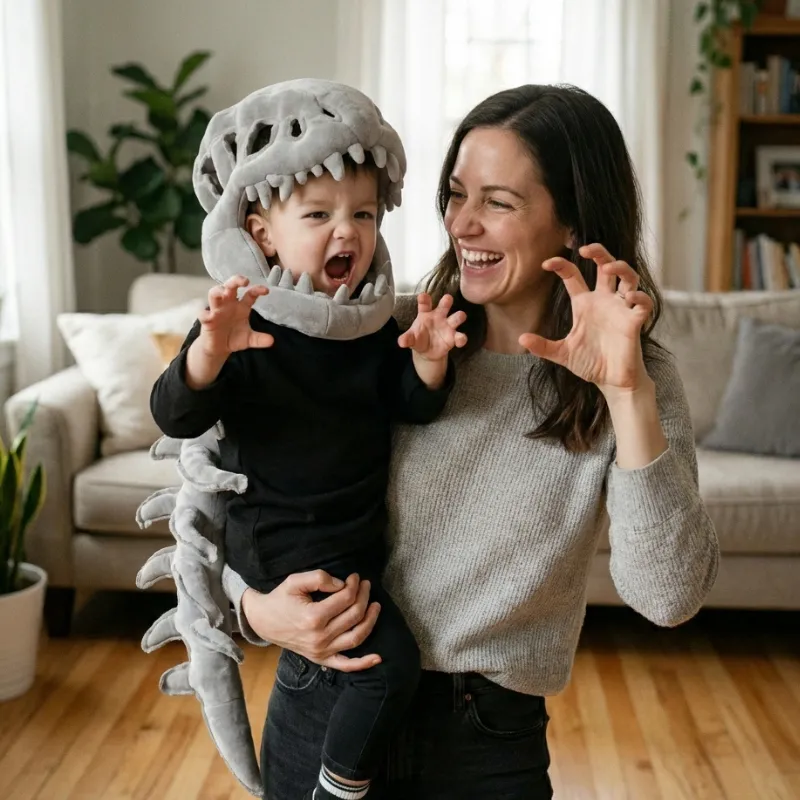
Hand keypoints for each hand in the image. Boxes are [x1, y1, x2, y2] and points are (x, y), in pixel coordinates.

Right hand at [198, 275, 272, 358]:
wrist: (219, 348)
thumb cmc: (234, 338)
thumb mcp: (249, 339)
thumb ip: (259, 339)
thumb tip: (271, 341)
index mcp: (241, 306)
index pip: (250, 294)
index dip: (257, 290)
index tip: (266, 290)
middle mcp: (229, 304)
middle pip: (230, 286)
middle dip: (236, 281)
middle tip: (244, 281)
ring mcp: (217, 310)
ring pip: (214, 294)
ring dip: (218, 291)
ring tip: (223, 292)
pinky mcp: (207, 320)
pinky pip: (203, 313)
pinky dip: (204, 313)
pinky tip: (208, 315)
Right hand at [241, 571, 381, 671]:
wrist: (263, 621)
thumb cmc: (280, 599)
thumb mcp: (295, 581)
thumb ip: (319, 578)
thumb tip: (342, 584)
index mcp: (313, 617)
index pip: (345, 599)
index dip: (354, 585)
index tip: (355, 577)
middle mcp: (319, 637)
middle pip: (354, 615)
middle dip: (364, 597)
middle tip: (366, 585)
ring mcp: (321, 651)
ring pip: (356, 637)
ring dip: (370, 620)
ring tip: (375, 605)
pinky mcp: (321, 659)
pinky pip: (346, 665)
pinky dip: (363, 663)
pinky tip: (377, 657)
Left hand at [397, 293, 466, 361]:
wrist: (427, 352)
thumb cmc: (418, 339)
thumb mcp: (411, 339)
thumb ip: (406, 339)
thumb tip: (401, 342)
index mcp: (426, 314)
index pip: (425, 303)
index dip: (424, 299)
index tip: (423, 297)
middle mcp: (439, 316)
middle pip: (445, 304)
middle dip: (446, 301)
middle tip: (447, 299)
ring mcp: (448, 326)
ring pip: (457, 317)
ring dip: (459, 316)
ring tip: (459, 317)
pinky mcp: (454, 338)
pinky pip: (460, 336)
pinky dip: (461, 338)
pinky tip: (459, 340)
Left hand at [519, 243, 653, 395]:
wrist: (610, 381)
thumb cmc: (590, 363)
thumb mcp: (562, 353)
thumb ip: (543, 346)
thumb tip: (521, 339)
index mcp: (585, 304)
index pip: (573, 276)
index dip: (561, 266)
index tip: (546, 263)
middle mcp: (604, 301)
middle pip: (605, 266)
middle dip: (599, 253)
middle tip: (585, 249)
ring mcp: (621, 309)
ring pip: (628, 277)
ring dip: (621, 268)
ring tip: (609, 268)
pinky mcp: (635, 322)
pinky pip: (643, 303)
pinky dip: (639, 297)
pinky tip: (630, 297)